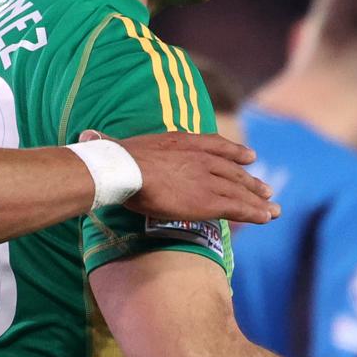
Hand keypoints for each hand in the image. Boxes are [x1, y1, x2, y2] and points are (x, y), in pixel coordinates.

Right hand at [86, 130, 278, 225]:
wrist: (125, 170)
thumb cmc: (114, 160)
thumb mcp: (112, 146)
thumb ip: (105, 142)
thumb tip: (84, 138)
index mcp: (181, 142)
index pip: (214, 145)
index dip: (234, 153)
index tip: (249, 157)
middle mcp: (200, 158)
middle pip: (233, 170)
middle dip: (250, 181)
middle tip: (266, 189)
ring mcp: (207, 178)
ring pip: (240, 190)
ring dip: (258, 200)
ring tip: (272, 207)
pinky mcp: (209, 200)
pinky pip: (238, 207)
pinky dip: (255, 212)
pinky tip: (266, 217)